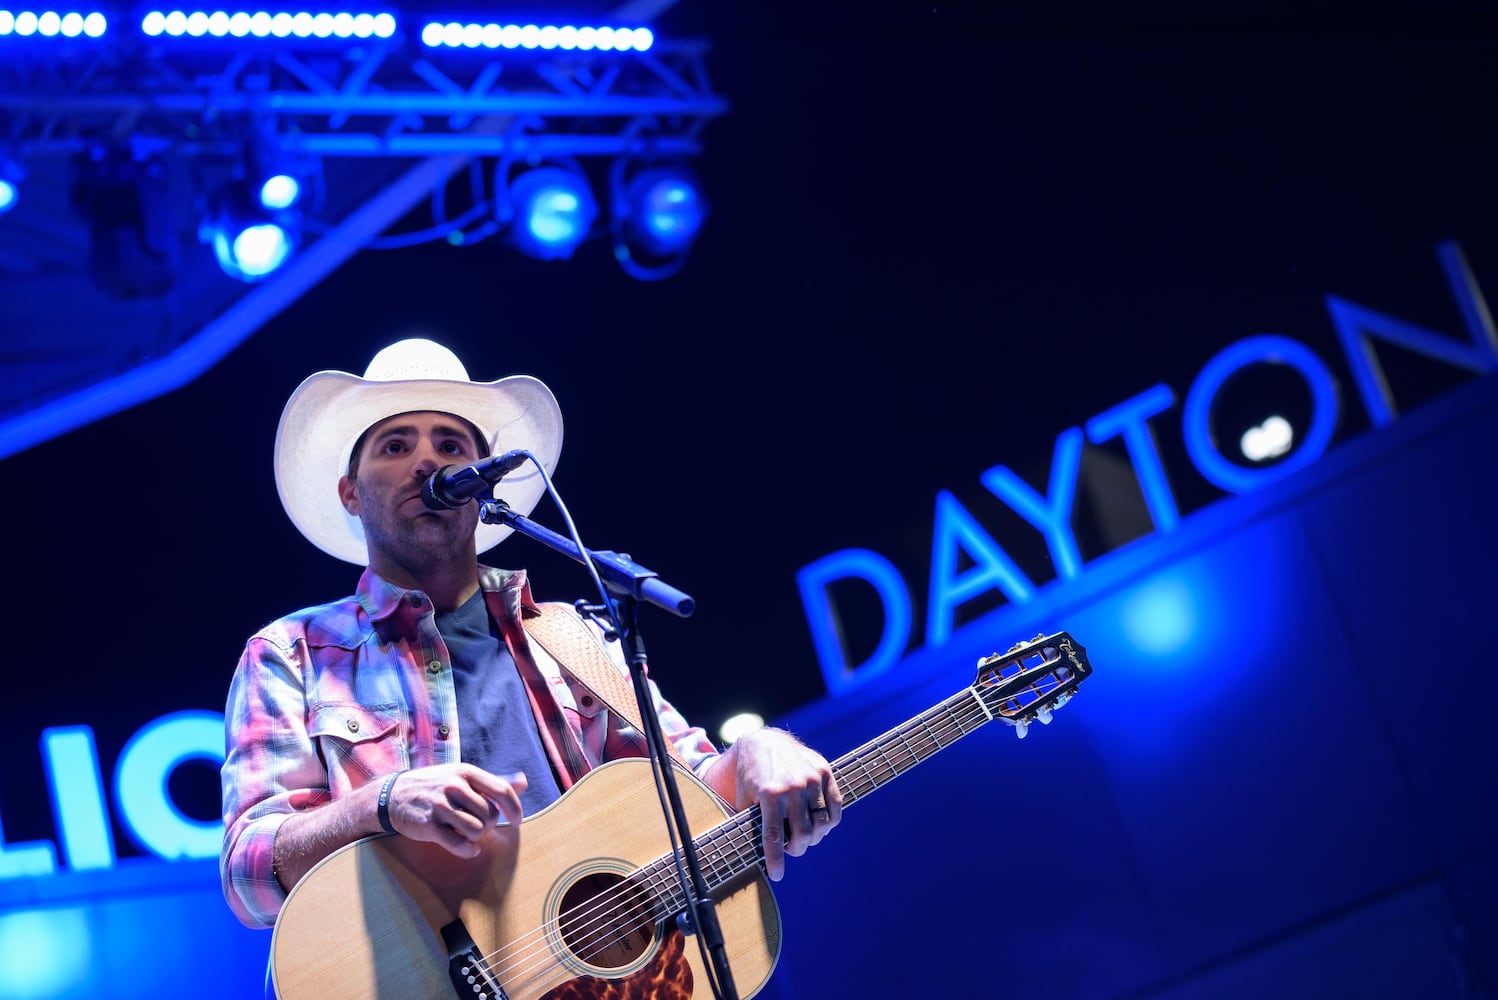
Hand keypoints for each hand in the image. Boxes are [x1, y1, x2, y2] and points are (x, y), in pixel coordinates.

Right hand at [384, 763, 526, 857]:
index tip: (516, 821)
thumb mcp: (461, 775)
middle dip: (488, 825)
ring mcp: (441, 806)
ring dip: (476, 837)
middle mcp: (454, 786)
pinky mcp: (429, 826)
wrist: (392, 796)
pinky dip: (468, 850)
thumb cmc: (434, 786)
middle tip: (476, 825)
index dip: (514, 809)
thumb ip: (492, 781)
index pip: (502, 790)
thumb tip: (524, 782)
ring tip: (466, 832)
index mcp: (466, 772)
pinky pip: (459, 844)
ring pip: (477, 830)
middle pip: (490, 815)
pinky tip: (466, 848)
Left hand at [726, 728, 841, 881]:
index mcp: (770, 794)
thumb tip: (752, 854)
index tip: (777, 875)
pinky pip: (835, 807)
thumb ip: (750, 822)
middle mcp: (793, 787)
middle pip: (803, 834)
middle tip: (791, 849)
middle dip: (797, 849)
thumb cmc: (751, 775)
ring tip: (805, 837)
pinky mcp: (825, 772)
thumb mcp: (744, 798)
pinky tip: (819, 825)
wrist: (765, 741)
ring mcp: (812, 779)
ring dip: (815, 838)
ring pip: (822, 823)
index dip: (776, 860)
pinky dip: (829, 822)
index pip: (774, 836)